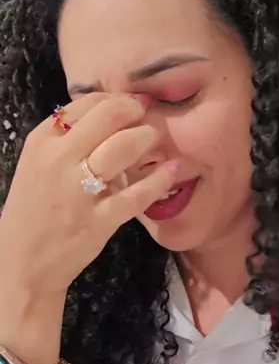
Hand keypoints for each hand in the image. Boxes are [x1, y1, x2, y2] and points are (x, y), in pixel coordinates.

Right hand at [0, 93, 177, 298]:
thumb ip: (68, 140)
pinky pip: (138, 193)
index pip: (88, 102)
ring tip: (156, 141)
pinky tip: (172, 170)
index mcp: (42, 141)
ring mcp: (79, 190)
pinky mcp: (100, 220)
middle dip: (137, 111)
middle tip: (148, 118)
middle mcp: (59, 160)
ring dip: (148, 137)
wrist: (22, 263)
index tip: (133, 106)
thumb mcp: (38, 164)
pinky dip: (160, 179)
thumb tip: (112, 115)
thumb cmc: (34, 211)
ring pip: (125, 146)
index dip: (118, 99)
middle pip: (110, 115)